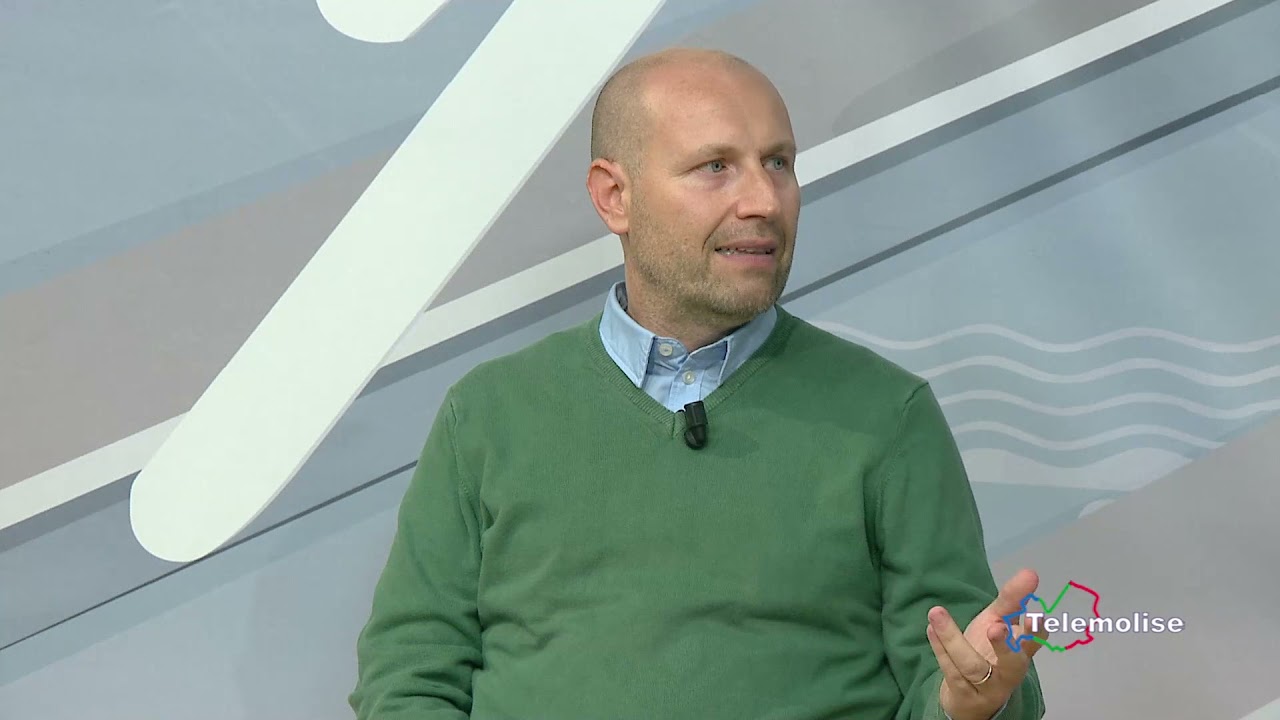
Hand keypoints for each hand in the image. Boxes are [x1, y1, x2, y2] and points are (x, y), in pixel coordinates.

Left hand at [926, 568, 1049, 719]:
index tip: (1034, 616)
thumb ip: (1013, 599)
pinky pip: (950, 670)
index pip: (1032, 644)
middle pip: (1009, 663)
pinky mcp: (962, 693)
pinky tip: (931, 628)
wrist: (972, 697)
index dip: (1034, 633)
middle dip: (1004, 646)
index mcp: (1021, 654)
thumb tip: (1029, 572)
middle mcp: (1007, 673)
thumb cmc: (990, 654)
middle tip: (995, 627)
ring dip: (953, 640)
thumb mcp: (1001, 623)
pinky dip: (940, 648)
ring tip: (937, 612)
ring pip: (972, 666)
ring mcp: (985, 686)